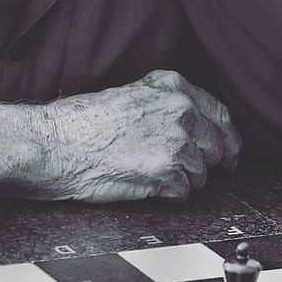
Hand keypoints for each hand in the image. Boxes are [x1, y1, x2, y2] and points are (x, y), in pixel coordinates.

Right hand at [0, 70, 240, 201]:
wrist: (53, 144)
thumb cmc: (81, 122)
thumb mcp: (131, 94)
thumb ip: (166, 103)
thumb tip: (194, 122)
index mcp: (173, 87)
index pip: (221, 115)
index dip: (227, 138)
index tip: (228, 152)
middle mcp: (180, 110)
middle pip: (218, 147)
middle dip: (204, 162)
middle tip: (182, 170)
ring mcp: (176, 141)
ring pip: (202, 174)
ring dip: (182, 179)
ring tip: (149, 172)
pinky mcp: (166, 173)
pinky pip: (183, 193)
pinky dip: (167, 195)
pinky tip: (144, 184)